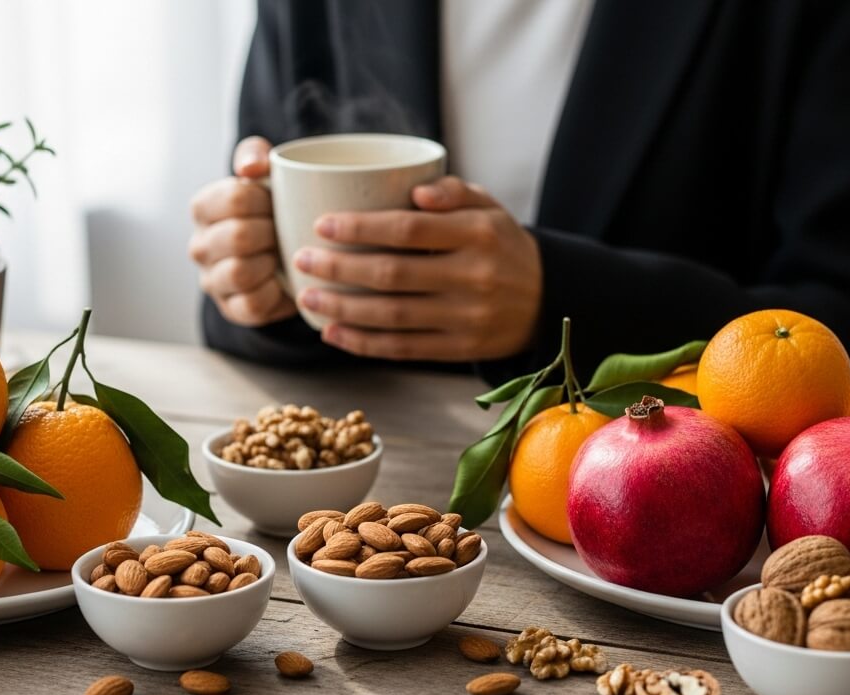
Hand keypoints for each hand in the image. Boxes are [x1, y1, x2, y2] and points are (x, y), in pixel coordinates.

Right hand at [188, 136, 295, 326]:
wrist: (287, 252)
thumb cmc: (274, 208)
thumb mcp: (266, 173)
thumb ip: (255, 154)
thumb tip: (249, 168)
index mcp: (204, 207)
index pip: (235, 198)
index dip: (266, 201)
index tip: (277, 203)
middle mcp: (200, 245)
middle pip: (238, 236)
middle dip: (271, 233)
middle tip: (284, 230)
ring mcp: (212, 280)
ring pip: (239, 272)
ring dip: (270, 262)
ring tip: (281, 254)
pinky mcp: (232, 308)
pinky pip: (251, 304)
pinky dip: (273, 292)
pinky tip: (281, 280)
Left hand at [293, 176, 541, 360]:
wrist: (548, 299)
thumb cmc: (501, 244)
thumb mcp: (489, 206)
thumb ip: (452, 191)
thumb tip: (414, 190)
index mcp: (478, 233)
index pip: (408, 230)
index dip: (360, 229)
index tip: (321, 225)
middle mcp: (474, 276)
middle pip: (393, 275)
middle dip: (339, 268)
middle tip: (301, 260)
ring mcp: (467, 317)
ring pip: (392, 316)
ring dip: (342, 308)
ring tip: (308, 298)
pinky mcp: (461, 349)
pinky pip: (404, 348)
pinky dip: (364, 343)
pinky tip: (333, 332)